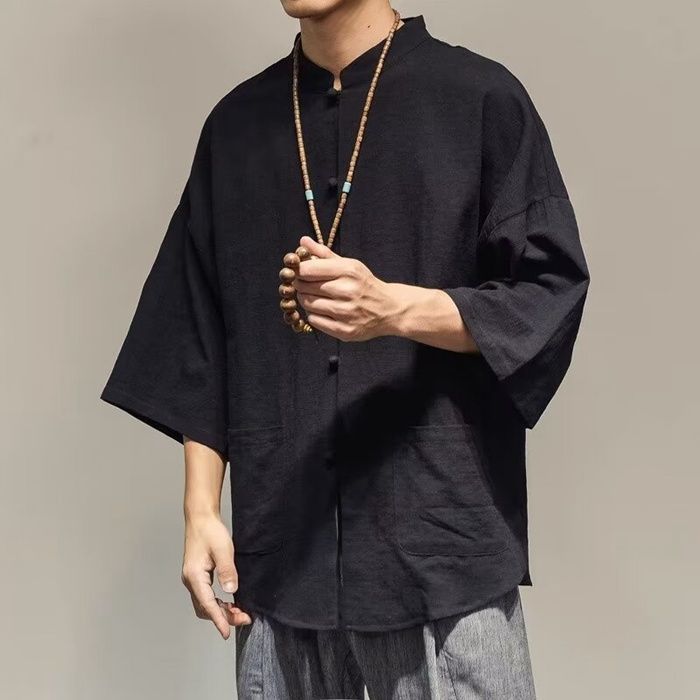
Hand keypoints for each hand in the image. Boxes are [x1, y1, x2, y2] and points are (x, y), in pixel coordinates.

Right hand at [181, 513, 251, 639]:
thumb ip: (227, 570)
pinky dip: (218, 603)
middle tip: (244, 618)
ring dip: (221, 611)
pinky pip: (206, 596)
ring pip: (205, 604)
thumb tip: (231, 591)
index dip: (218, 620)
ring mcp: (193, 579)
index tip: (226, 633)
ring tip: (240, 612)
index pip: (207, 604)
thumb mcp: (223, 549)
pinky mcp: (197, 575)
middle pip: (205, 608)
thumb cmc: (210, 531)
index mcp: (194, 576)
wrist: (201, 518)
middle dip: (223, 617)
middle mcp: (190, 580)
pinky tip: (230, 602)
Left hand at [293, 235, 401, 340]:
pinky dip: (313, 315)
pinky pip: (314, 321)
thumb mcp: (350, 265)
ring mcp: (346, 313)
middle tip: (304, 285)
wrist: (389, 309)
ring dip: (305, 300)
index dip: (298, 271)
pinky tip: (322, 310)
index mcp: (348, 271)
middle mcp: (347, 291)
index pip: (307, 270)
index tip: (298, 272)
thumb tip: (303, 241)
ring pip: (307, 304)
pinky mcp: (344, 330)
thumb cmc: (365, 285)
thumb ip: (324, 253)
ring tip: (314, 297)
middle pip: (305, 287)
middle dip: (300, 285)